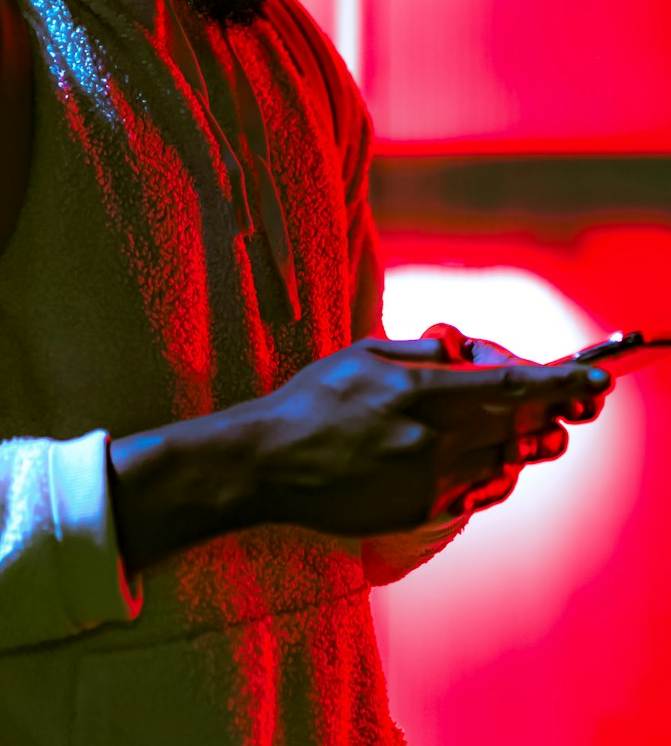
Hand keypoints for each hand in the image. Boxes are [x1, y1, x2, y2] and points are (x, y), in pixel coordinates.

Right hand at [236, 335, 610, 537]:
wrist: (270, 463)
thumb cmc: (314, 400)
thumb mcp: (366, 353)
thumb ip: (424, 352)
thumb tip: (468, 352)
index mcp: (417, 391)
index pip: (506, 386)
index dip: (558, 383)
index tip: (594, 379)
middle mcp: (430, 439)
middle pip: (517, 426)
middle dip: (551, 412)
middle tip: (571, 401)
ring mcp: (427, 481)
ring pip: (504, 460)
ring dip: (521, 441)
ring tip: (519, 426)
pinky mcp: (421, 512)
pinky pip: (478, 491)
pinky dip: (490, 470)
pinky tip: (476, 455)